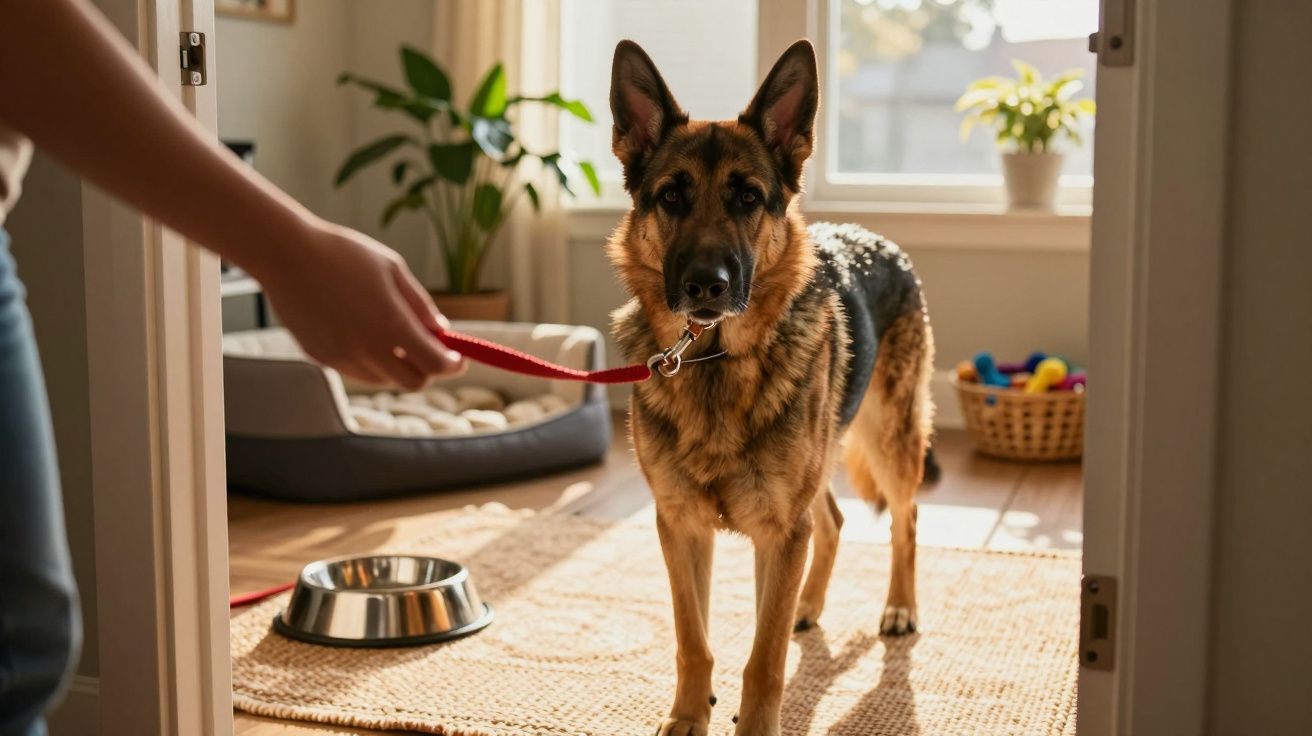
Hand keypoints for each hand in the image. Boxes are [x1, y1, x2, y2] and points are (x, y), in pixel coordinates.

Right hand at [254, 220, 463, 388]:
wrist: (286, 254)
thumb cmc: (344, 254)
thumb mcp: (393, 270)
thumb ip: (420, 305)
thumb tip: (441, 331)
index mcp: (391, 325)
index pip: (435, 363)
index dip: (452, 364)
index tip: (458, 358)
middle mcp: (367, 349)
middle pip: (412, 382)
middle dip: (427, 370)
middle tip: (431, 351)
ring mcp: (342, 357)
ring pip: (383, 379)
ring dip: (397, 366)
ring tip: (393, 335)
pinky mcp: (321, 358)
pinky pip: (356, 371)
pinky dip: (370, 361)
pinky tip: (363, 333)